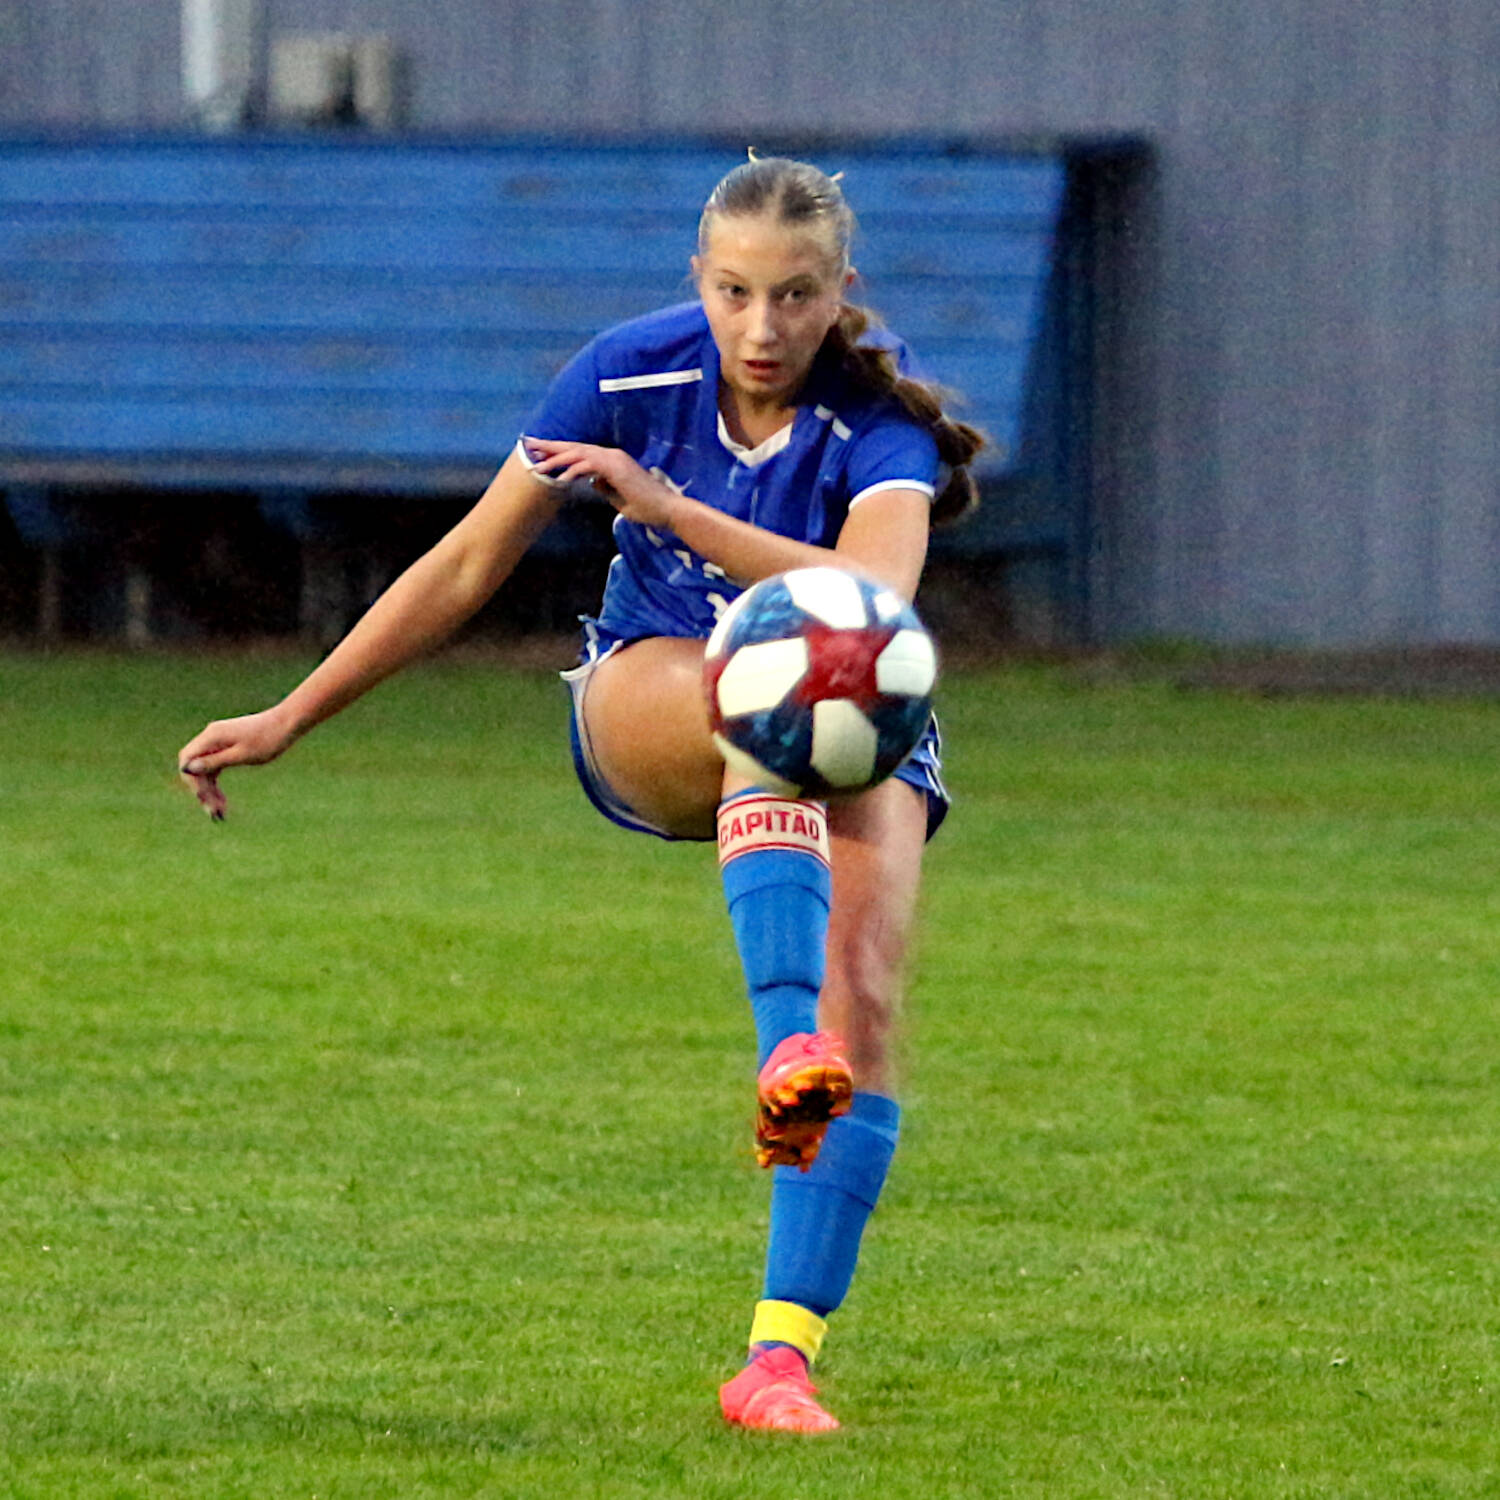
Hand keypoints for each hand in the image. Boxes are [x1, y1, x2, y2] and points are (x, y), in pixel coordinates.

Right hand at [177, 707, 298, 821]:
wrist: (286, 724)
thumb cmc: (268, 739)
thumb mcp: (242, 755)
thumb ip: (215, 761)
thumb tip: (188, 768)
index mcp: (212, 737)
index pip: (187, 759)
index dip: (192, 781)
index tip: (203, 799)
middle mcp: (211, 737)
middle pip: (195, 767)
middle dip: (202, 790)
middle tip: (214, 812)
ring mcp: (218, 742)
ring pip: (204, 770)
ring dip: (209, 790)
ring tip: (220, 811)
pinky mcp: (226, 747)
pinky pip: (214, 767)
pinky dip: (216, 783)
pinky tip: (222, 800)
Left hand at [524, 439, 685, 529]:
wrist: (667, 510)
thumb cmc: (647, 507)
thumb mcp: (619, 497)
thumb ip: (606, 488)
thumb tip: (593, 482)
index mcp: (612, 460)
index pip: (581, 452)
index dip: (560, 452)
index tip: (541, 453)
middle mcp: (612, 455)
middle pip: (576, 447)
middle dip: (551, 447)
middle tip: (529, 446)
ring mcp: (615, 459)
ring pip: (579, 453)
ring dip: (556, 460)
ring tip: (537, 466)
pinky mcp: (617, 468)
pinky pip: (589, 465)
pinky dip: (573, 470)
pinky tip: (560, 477)